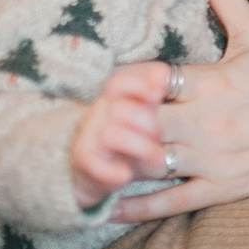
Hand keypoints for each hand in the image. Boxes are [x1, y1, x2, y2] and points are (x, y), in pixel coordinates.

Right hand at [69, 60, 172, 206]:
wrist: (92, 171)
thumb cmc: (126, 137)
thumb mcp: (141, 113)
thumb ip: (153, 94)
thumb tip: (164, 72)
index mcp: (112, 100)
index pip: (119, 83)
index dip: (139, 85)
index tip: (158, 94)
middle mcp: (98, 115)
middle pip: (122, 109)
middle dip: (149, 124)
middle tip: (162, 139)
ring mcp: (89, 139)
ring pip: (112, 135)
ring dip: (140, 147)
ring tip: (158, 158)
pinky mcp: (84, 163)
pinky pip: (93, 163)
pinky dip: (111, 171)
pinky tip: (125, 175)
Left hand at [110, 0, 248, 220]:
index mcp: (218, 80)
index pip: (150, 78)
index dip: (122, 83)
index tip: (107, 83)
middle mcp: (213, 121)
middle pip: (140, 123)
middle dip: (111, 122)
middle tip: (91, 121)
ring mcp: (220, 159)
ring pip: (149, 162)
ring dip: (117, 160)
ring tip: (90, 157)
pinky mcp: (228, 188)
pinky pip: (172, 203)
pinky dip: (136, 206)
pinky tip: (104, 206)